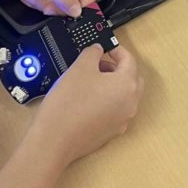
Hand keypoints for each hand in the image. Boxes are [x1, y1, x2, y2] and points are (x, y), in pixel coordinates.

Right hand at [31, 45, 143, 165]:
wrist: (55, 140)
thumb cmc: (69, 103)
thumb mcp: (80, 67)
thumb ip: (92, 53)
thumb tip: (98, 50)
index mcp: (127, 85)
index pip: (129, 60)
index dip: (117, 50)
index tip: (106, 48)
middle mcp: (130, 104)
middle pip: (132, 79)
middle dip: (117, 68)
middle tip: (98, 64)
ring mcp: (122, 120)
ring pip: (124, 96)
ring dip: (112, 85)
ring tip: (90, 82)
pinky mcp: (110, 133)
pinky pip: (115, 111)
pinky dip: (107, 102)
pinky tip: (87, 101)